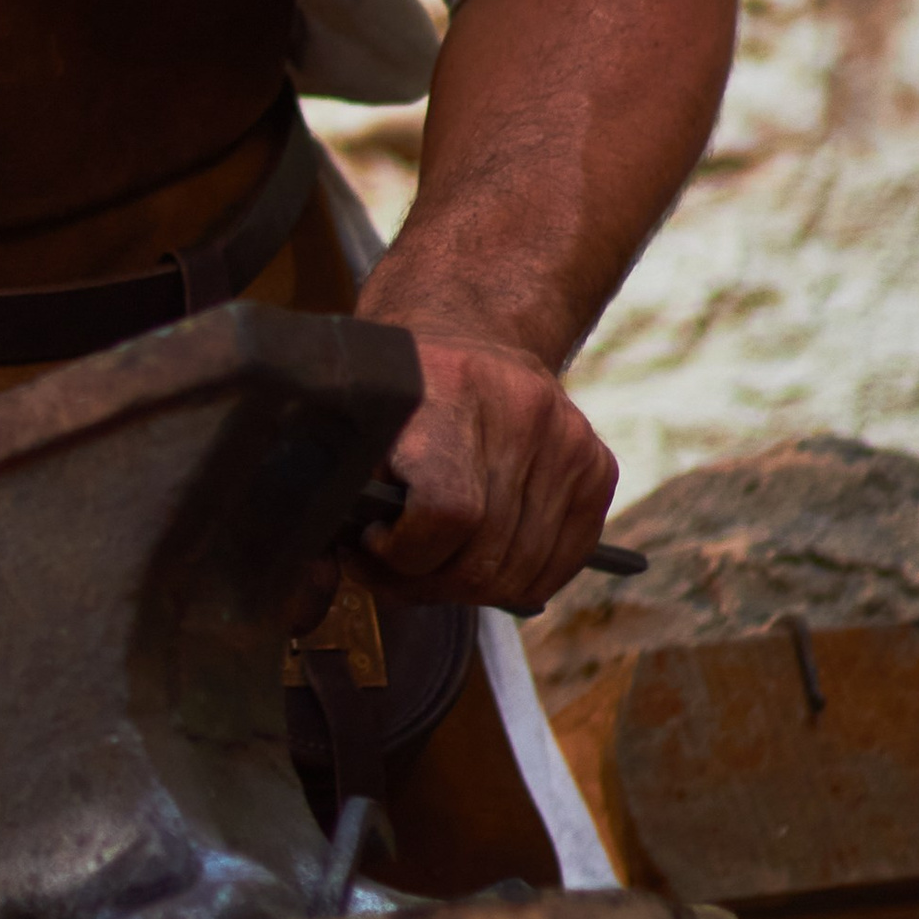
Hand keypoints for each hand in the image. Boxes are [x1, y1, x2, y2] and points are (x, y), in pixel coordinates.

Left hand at [354, 330, 617, 612]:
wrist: (469, 329)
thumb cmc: (398, 389)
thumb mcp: (356, 419)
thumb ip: (339, 494)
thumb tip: (322, 582)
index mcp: (450, 389)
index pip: (447, 512)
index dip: (403, 553)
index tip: (371, 542)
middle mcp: (521, 412)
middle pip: (483, 556)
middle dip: (427, 583)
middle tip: (392, 570)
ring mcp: (568, 440)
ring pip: (521, 573)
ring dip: (468, 588)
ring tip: (431, 562)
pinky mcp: (597, 466)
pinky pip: (559, 565)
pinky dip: (515, 581)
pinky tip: (477, 558)